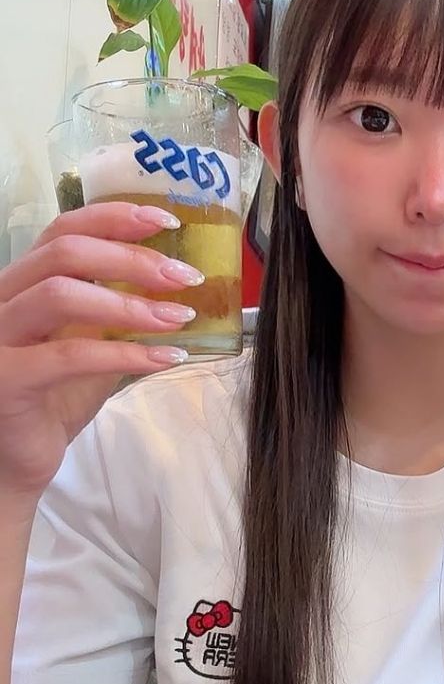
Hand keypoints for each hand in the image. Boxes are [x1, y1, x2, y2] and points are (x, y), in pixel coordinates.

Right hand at [0, 203, 200, 501]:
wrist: (13, 465)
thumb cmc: (50, 402)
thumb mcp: (90, 346)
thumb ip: (119, 316)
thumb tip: (181, 291)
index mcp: (21, 284)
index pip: (63, 229)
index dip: (115, 218)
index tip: (167, 222)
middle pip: (64, 253)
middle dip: (133, 259)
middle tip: (184, 277)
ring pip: (60, 294)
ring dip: (130, 304)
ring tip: (180, 317)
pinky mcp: (5, 379)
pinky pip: (69, 355)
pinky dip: (125, 354)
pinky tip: (165, 358)